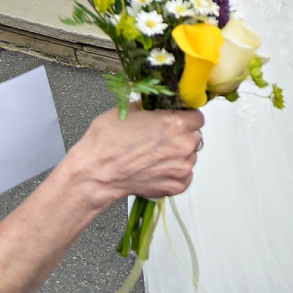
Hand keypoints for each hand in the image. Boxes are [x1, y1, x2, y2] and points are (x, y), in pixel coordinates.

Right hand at [70, 106, 203, 204]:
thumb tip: (156, 105)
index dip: (185, 117)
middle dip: (181, 136)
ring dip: (178, 155)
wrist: (95, 173)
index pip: (197, 116)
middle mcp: (183, 145)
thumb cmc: (107, 142)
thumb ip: (151, 107)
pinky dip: (174, 173)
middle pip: (194, 136)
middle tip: (161, 139)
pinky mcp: (176, 186)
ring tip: (155, 156)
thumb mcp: (129, 110)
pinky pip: (185, 176)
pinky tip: (157, 169)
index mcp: (175, 123)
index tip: (176, 120)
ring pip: (190, 156)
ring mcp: (181, 168)